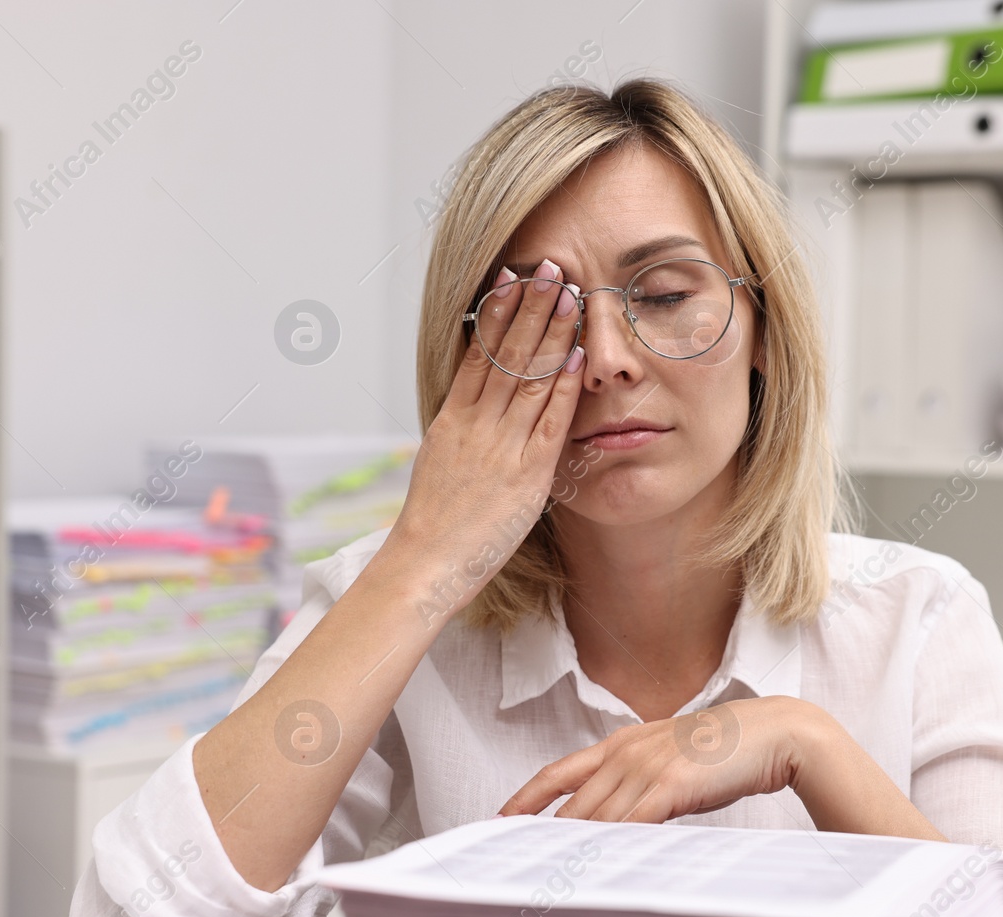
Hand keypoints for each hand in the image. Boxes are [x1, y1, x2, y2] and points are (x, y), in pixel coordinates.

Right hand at [376, 259, 584, 618]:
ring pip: (529, 378)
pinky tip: (577, 358)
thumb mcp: (439, 463)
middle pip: (505, 354)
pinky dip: (564, 388)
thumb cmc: (432, 524)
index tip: (511, 277)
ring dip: (552, 334)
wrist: (424, 565)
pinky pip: (549, 423)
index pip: (478, 352)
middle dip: (529, 306)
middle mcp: (476, 425)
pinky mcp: (526, 474)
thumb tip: (471, 403)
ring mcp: (501, 447)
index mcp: (452, 419)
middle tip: (548, 266)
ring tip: (569, 294)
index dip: (497, 312)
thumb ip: (459, 430)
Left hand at [499, 696, 947, 840]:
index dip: (524, 798)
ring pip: (595, 815)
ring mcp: (648, 766)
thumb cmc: (725, 751)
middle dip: (539, 834)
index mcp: (622, 744)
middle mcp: (627, 752)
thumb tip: (615, 820)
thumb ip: (640, 784)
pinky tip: (593, 866)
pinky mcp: (672, 784)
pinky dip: (608, 844)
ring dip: (568, 847)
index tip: (499, 821)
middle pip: (569, 802)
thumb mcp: (671, 760)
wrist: (775, 731)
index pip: (558, 772)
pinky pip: (631, 821)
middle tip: (512, 863)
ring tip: (543, 876)